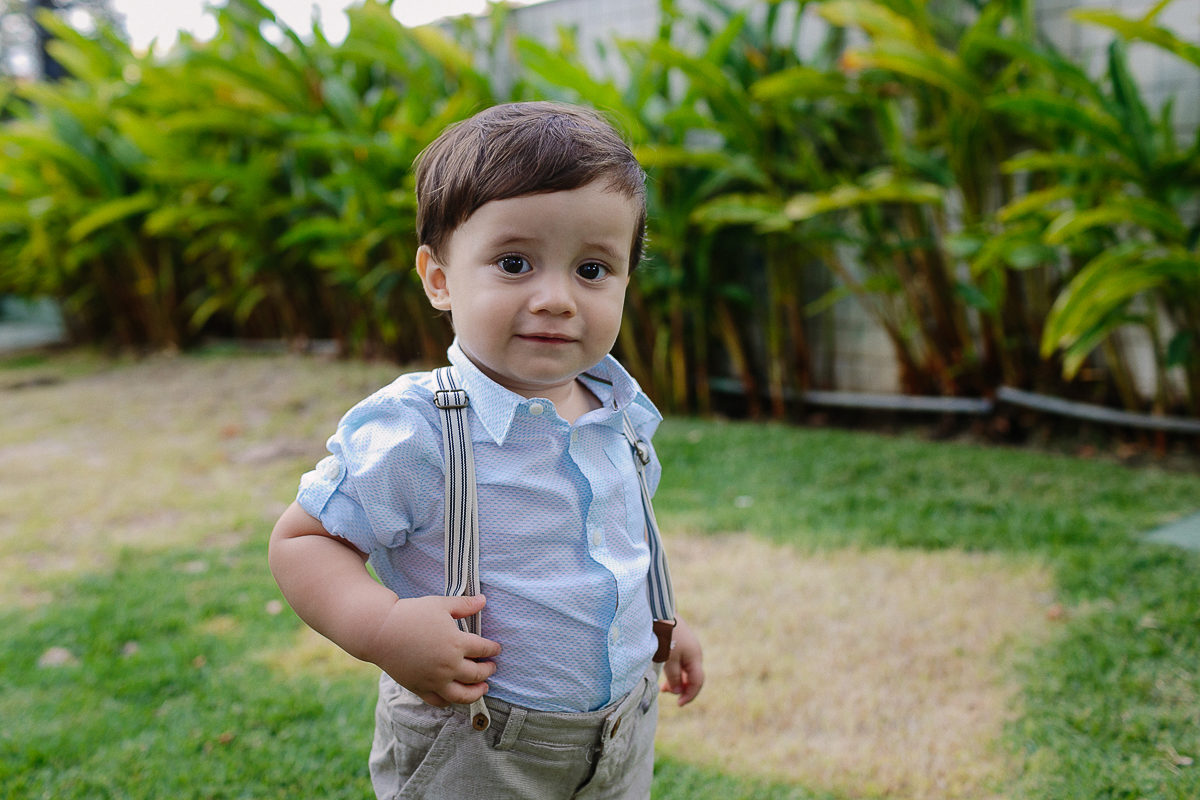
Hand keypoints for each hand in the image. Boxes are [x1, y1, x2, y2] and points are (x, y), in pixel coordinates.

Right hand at [368, 594, 501, 707]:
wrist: (380, 631)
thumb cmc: (411, 614)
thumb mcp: (440, 604)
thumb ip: (464, 605)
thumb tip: (483, 600)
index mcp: (457, 643)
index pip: (483, 649)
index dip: (493, 649)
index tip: (497, 649)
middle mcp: (449, 665)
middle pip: (477, 673)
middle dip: (488, 670)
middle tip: (492, 667)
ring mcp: (434, 680)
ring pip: (463, 694)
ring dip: (477, 692)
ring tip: (483, 688)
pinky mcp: (420, 688)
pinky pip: (439, 701)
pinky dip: (451, 700)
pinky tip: (455, 696)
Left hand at [661, 615, 703, 705]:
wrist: (661, 612)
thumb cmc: (666, 636)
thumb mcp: (669, 659)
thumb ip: (674, 677)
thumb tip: (678, 692)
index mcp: (695, 658)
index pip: (697, 682)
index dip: (689, 695)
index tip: (679, 704)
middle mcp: (695, 654)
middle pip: (692, 678)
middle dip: (681, 688)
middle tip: (664, 690)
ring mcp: (689, 649)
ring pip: (686, 671)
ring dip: (676, 680)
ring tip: (662, 685)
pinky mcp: (682, 645)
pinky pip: (681, 663)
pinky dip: (675, 671)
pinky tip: (665, 672)